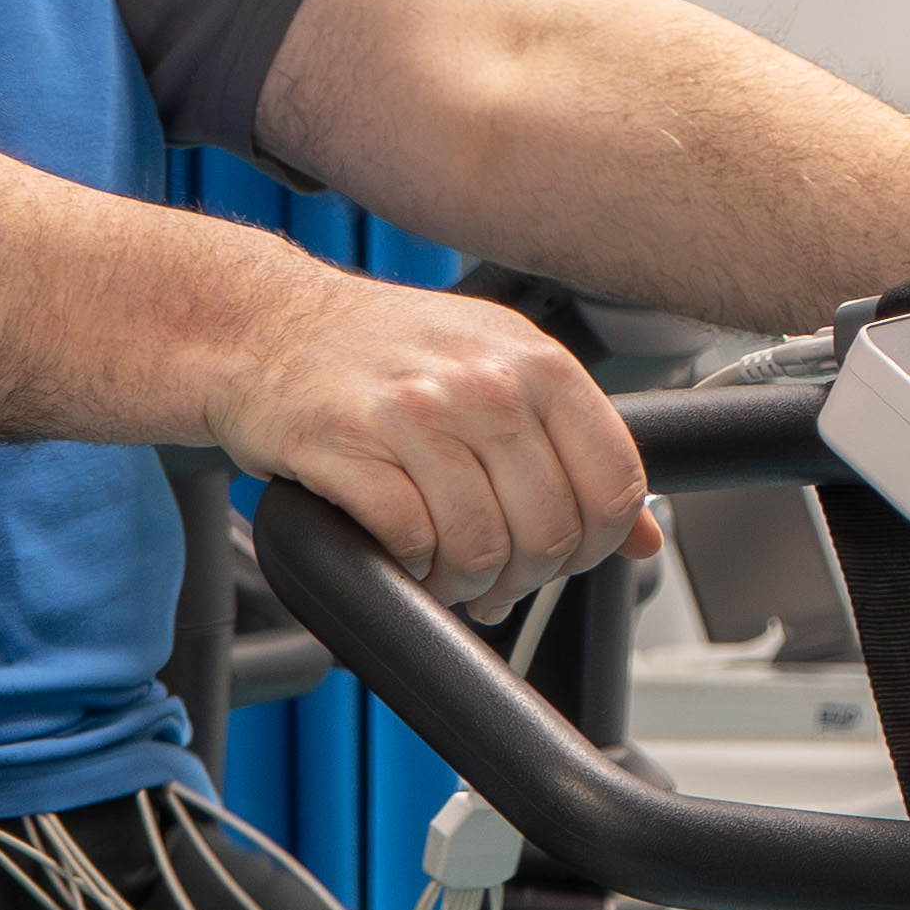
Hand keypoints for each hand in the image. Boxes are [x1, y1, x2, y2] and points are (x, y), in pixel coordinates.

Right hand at [218, 266, 657, 617]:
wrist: (264, 325)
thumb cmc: (383, 354)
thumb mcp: (499, 371)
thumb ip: (573, 447)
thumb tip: (644, 536)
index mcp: (540, 363)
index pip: (614, 488)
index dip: (593, 547)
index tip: (560, 558)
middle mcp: (487, 381)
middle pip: (548, 532)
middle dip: (522, 578)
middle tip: (493, 580)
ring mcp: (417, 411)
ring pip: (481, 548)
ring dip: (464, 584)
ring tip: (443, 571)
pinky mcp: (348, 444)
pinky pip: (410, 543)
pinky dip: (408, 569)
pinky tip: (399, 553)